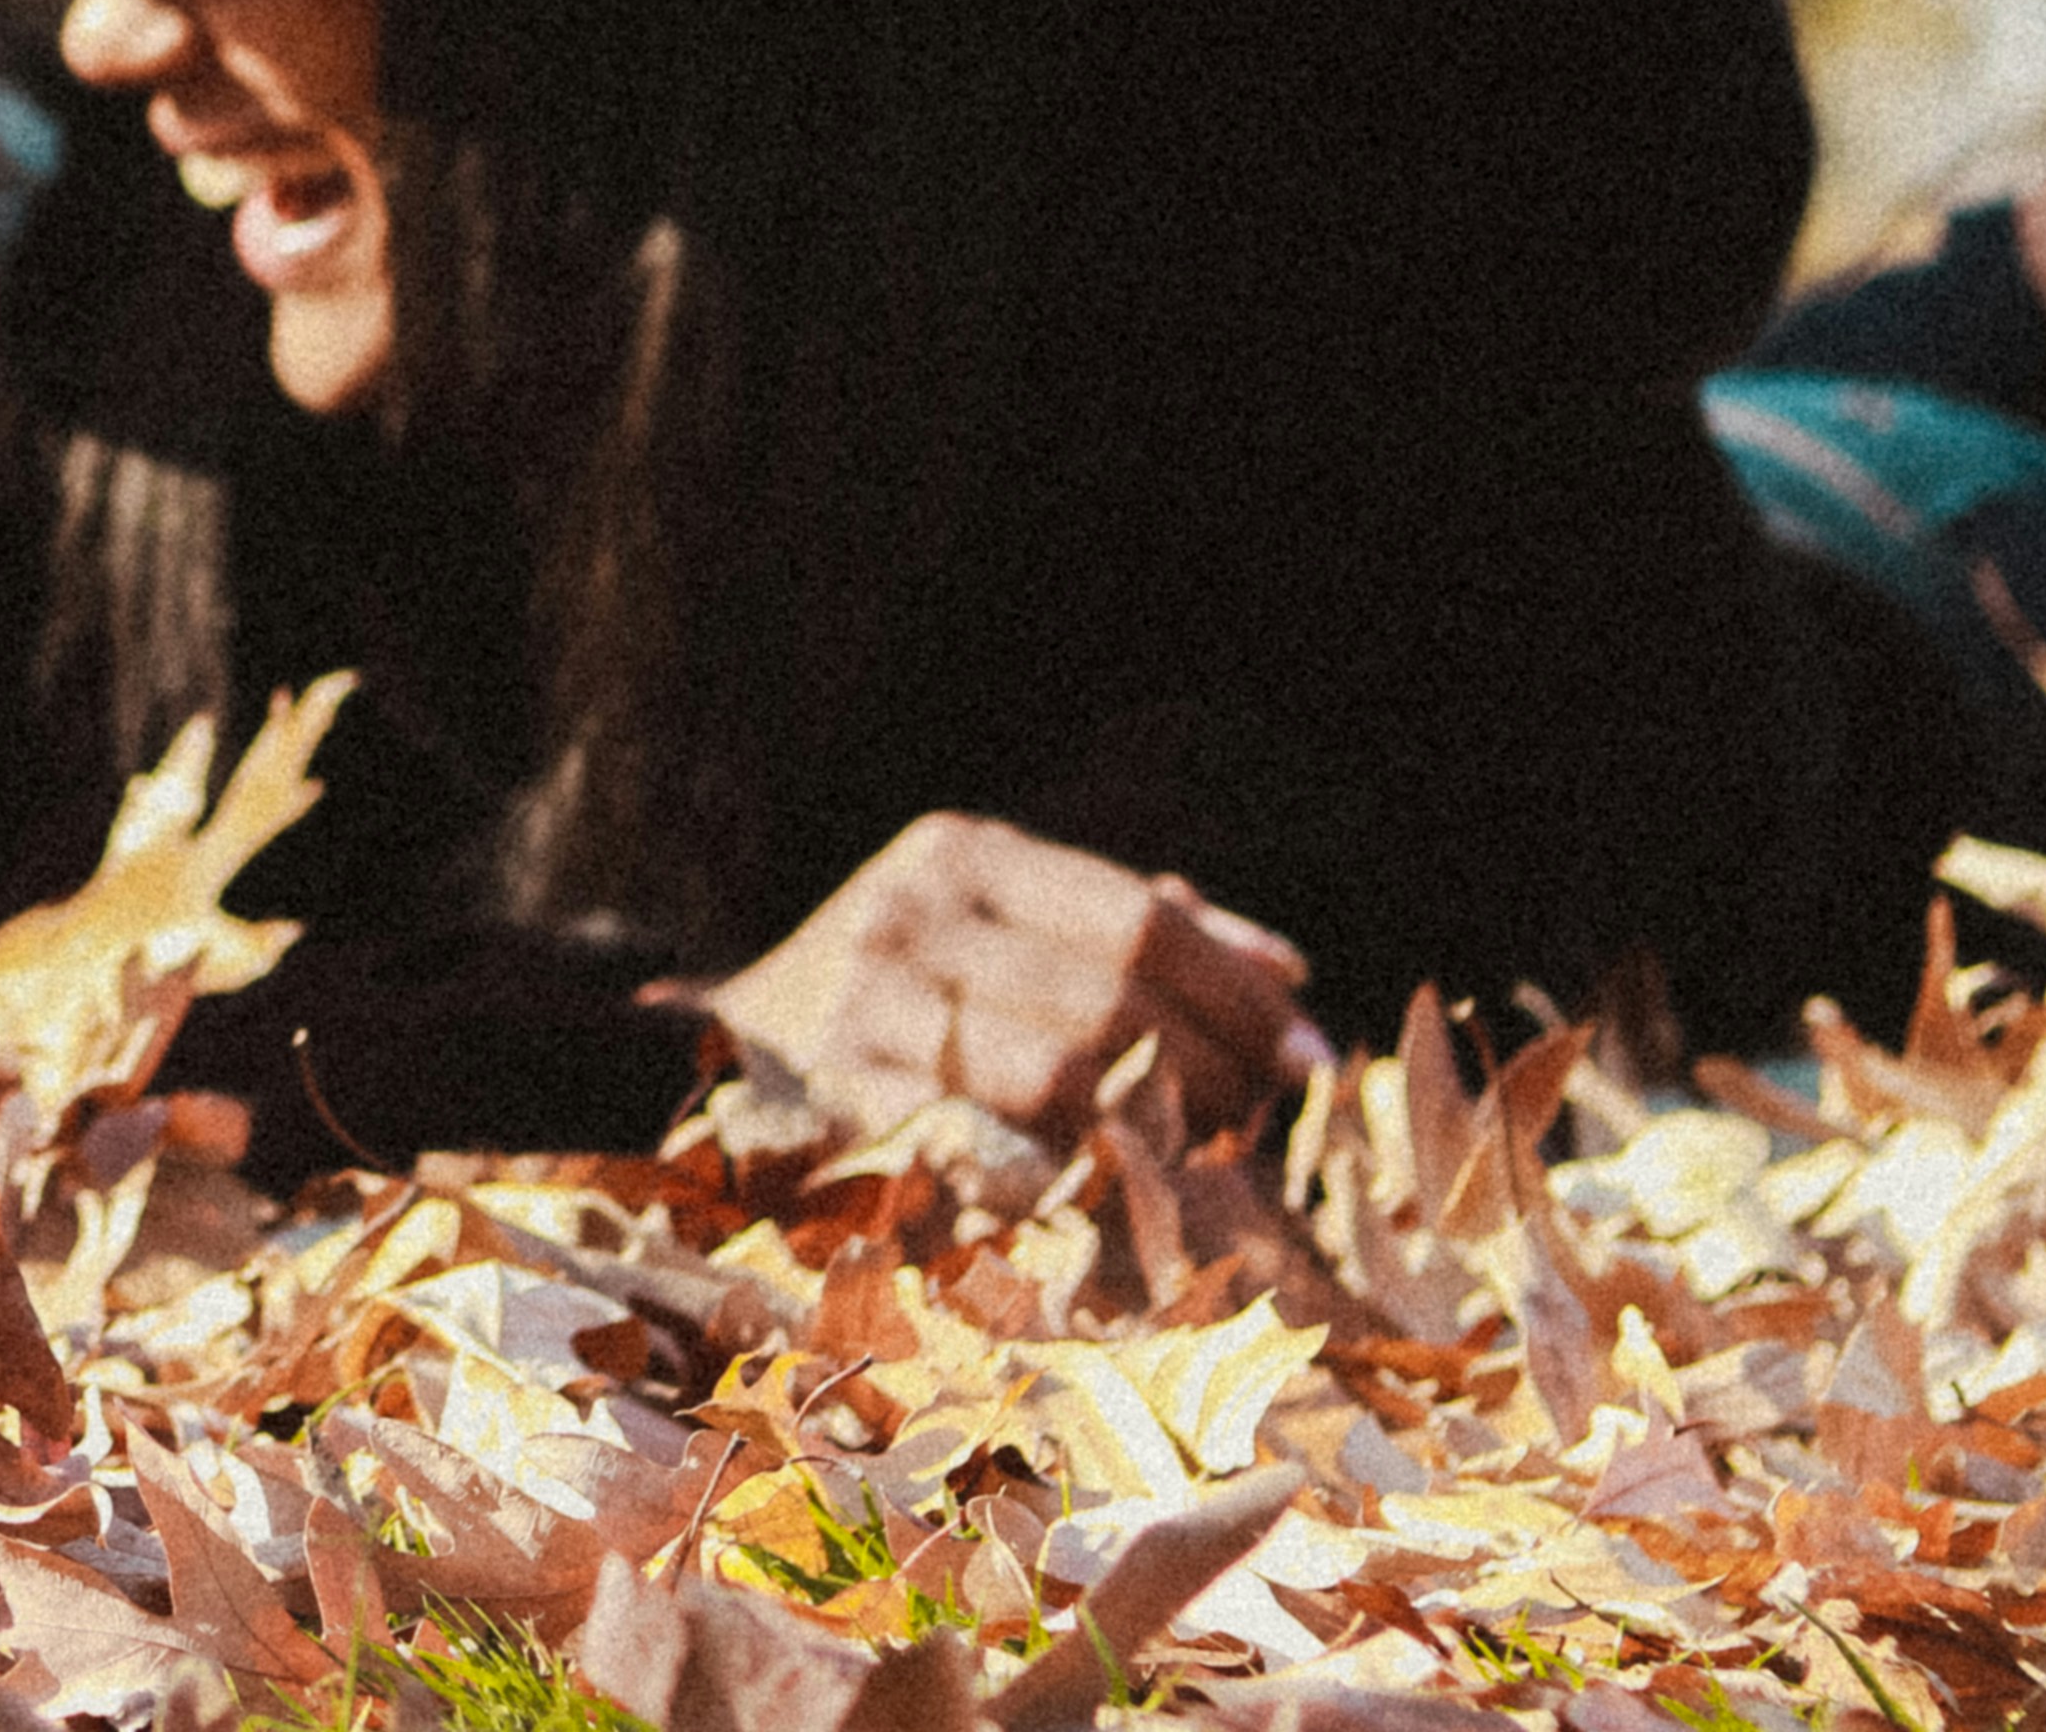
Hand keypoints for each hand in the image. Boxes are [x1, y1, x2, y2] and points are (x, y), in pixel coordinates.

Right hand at [690, 811, 1325, 1144]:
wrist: (732, 1048)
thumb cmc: (911, 990)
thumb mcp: (1007, 926)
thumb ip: (1135, 935)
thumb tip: (1289, 973)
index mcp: (959, 853)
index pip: (1140, 921)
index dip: (1241, 993)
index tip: (1313, 1054)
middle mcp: (905, 912)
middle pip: (1112, 1000)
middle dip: (1217, 1069)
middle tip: (1268, 1120)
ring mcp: (864, 1003)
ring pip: (1061, 1075)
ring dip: (1159, 1127)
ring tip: (1208, 1155)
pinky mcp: (837, 1097)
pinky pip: (994, 1147)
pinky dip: (1072, 1176)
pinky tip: (1116, 1193)